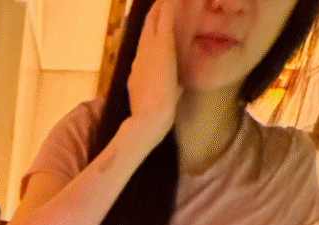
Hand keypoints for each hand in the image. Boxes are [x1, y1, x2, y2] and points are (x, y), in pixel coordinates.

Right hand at [127, 0, 181, 143]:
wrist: (148, 120)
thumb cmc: (155, 117)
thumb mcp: (161, 98)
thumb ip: (168, 87)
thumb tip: (177, 86)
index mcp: (141, 67)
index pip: (147, 42)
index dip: (152, 28)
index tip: (158, 18)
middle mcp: (142, 53)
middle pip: (148, 24)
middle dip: (156, 10)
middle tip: (161, 0)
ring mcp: (150, 48)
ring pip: (155, 17)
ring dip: (162, 4)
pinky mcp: (162, 44)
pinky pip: (166, 16)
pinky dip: (170, 3)